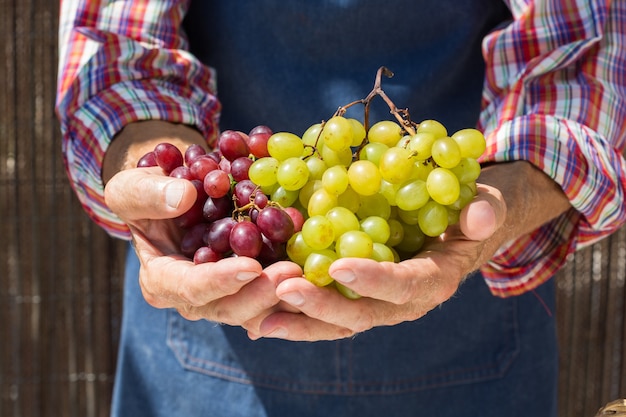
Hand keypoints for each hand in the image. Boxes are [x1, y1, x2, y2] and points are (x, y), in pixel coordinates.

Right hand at [102, 121, 300, 325]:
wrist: (176, 193)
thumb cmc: (147, 193)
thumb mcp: (131, 188)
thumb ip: (147, 194)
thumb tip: (182, 197)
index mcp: (162, 281)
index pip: (191, 289)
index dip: (220, 281)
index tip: (250, 266)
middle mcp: (197, 297)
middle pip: (231, 308)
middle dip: (261, 295)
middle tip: (291, 273)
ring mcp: (228, 293)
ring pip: (259, 308)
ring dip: (285, 294)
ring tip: (309, 272)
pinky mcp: (252, 282)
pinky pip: (275, 292)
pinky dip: (295, 284)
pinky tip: (317, 272)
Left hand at [250, 161, 570, 340]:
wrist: (460, 227)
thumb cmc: (471, 210)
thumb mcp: (487, 203)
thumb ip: (486, 210)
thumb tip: (479, 216)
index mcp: (434, 280)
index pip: (403, 285)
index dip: (374, 279)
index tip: (338, 267)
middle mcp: (404, 302)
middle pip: (363, 315)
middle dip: (323, 306)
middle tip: (284, 289)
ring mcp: (378, 304)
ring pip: (339, 323)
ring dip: (301, 321)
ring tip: (260, 318)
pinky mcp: (358, 298)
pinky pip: (328, 313)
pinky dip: (297, 317)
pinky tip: (261, 317)